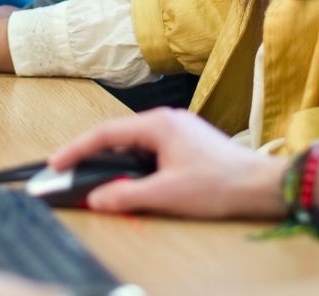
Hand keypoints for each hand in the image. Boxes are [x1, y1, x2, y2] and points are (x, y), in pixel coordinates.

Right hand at [47, 107, 285, 219]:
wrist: (262, 186)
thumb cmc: (219, 184)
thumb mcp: (167, 194)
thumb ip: (127, 194)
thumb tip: (97, 197)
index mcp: (158, 125)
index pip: (105, 134)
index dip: (77, 149)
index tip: (56, 163)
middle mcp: (167, 120)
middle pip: (118, 136)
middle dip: (92, 155)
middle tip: (69, 172)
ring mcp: (179, 130)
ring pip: (135, 144)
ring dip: (115, 161)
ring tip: (95, 177)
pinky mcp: (188, 143)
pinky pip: (151, 149)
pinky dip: (134, 163)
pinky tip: (131, 179)